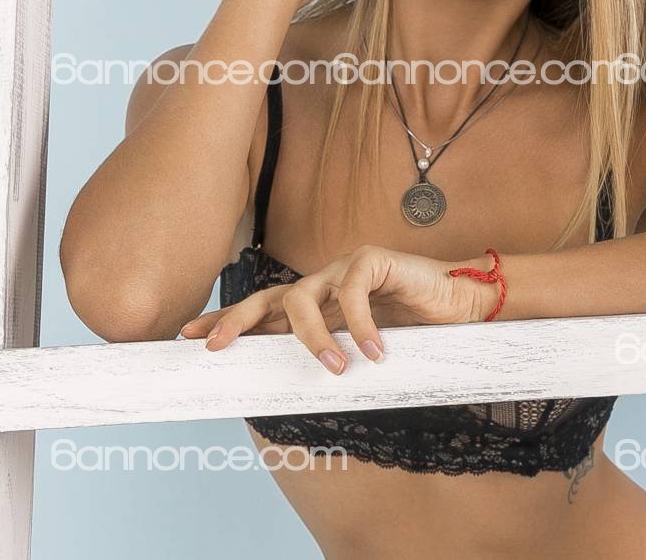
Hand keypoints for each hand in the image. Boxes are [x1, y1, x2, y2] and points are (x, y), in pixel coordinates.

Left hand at [179, 245, 497, 374]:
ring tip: (336, 368)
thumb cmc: (409, 329)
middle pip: (267, 295)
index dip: (227, 320)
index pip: (262, 308)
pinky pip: (354, 292)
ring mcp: (345, 267)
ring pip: (305, 296)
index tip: (189, 339)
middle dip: (236, 319)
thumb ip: (328, 353)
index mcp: (316, 302)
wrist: (457, 305)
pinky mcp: (373, 259)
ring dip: (315, 337)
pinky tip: (376, 351)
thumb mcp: (358, 348)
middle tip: (215, 347)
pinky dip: (362, 325)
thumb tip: (286, 386)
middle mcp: (323, 282)